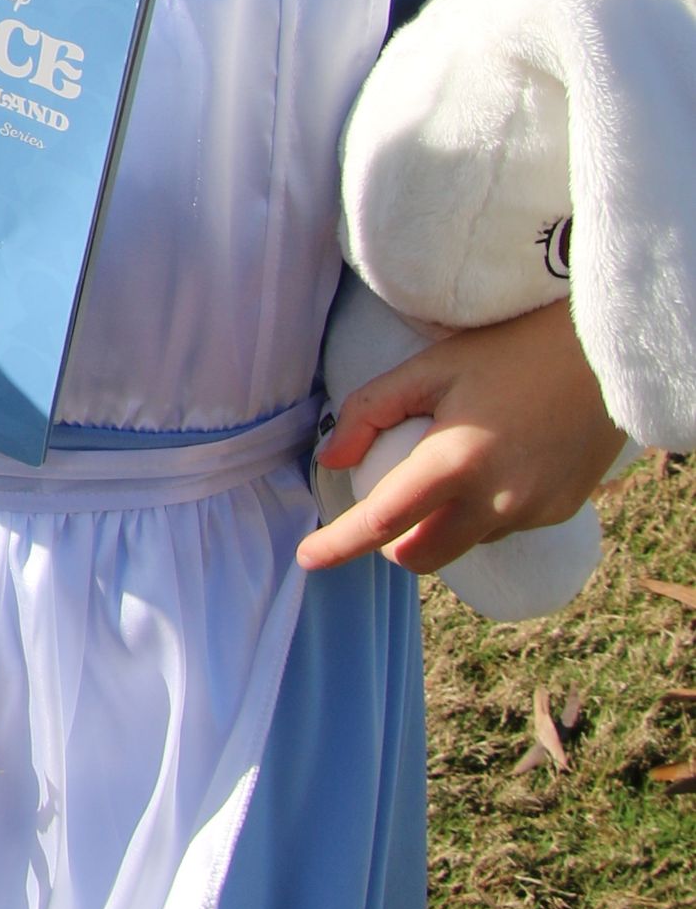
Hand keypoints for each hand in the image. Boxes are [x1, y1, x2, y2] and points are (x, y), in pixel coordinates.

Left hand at [302, 300, 623, 576]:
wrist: (601, 354)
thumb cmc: (509, 351)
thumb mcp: (431, 368)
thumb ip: (371, 411)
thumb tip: (331, 458)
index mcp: (456, 462)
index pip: (383, 521)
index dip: (339, 545)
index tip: (307, 557)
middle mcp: (496, 499)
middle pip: (422, 556)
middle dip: (395, 542)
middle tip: (393, 500)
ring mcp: (532, 512)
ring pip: (464, 543)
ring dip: (444, 524)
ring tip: (457, 463)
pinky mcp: (560, 513)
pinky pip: (503, 527)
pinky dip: (484, 510)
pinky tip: (498, 462)